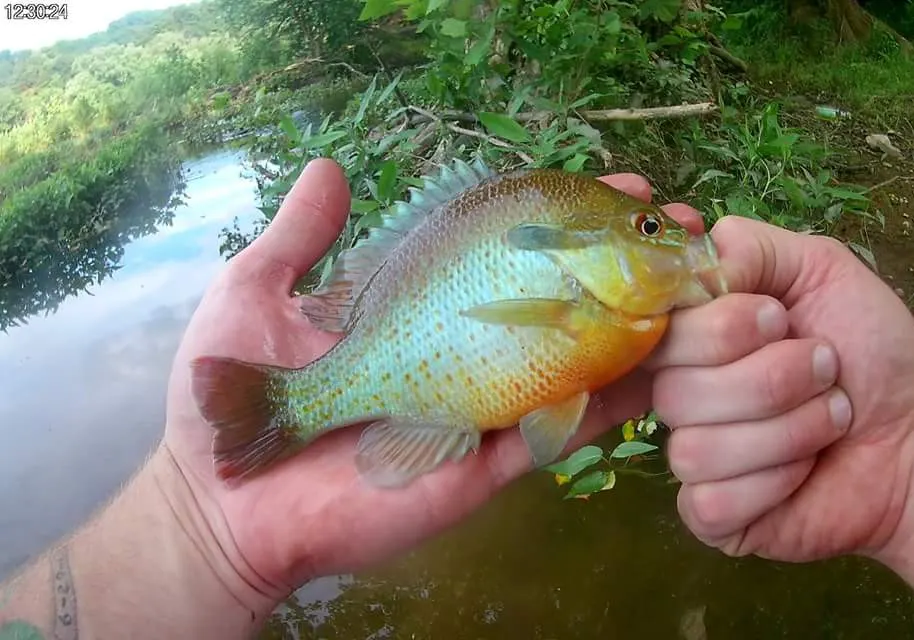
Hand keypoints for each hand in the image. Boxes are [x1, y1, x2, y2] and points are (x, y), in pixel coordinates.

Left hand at [157, 159, 807, 606]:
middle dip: (621, 263)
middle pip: (554, 301)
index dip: (558, 218)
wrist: (226, 499)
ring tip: (694, 286)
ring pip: (573, 363)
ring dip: (636, 326)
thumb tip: (332, 168)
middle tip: (678, 226)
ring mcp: (479, 405)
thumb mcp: (258, 293)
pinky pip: (557, 430)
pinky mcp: (484, 461)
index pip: (501, 252)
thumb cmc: (228, 392)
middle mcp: (461, 349)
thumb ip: (302, 235)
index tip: (616, 184)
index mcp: (418, 308)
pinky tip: (657, 367)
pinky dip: (608, 402)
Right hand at [655, 213, 913, 575]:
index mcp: (692, 337)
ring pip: (695, 448)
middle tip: (824, 369)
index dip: (719, 329)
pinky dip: (775, 482)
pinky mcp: (709, 514)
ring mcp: (690, 456)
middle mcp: (680, 393)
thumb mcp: (819, 269)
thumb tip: (689, 268)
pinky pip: (710, 501)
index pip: (654, 331)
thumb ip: (748, 248)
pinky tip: (806, 472)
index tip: (777, 320)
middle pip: (674, 391)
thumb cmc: (870, 349)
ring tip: (830, 420)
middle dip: (771, 379)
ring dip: (786, 432)